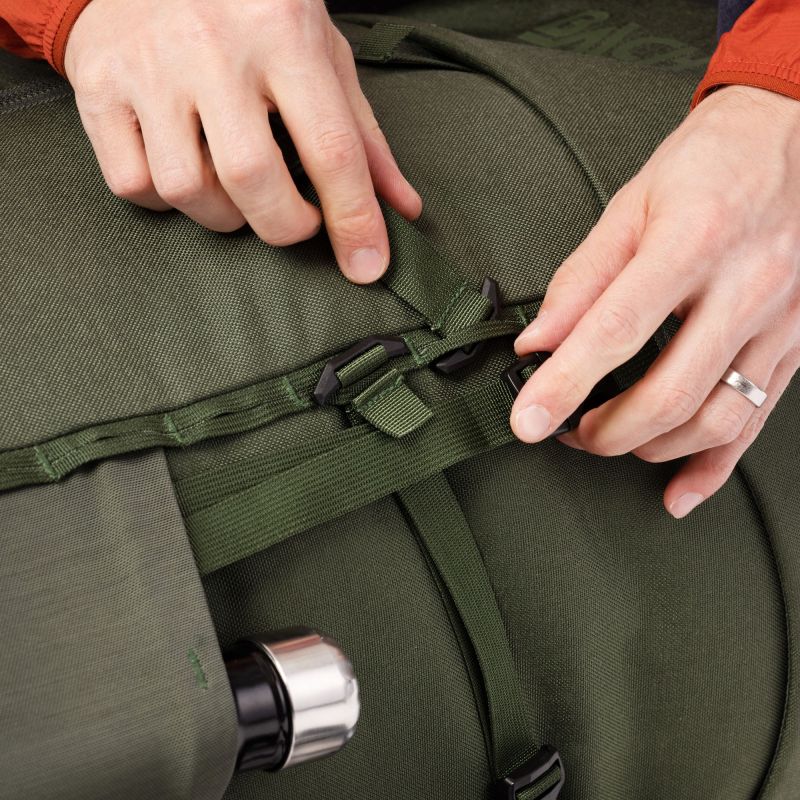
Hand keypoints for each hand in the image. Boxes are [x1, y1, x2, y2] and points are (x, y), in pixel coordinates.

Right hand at [63, 0, 421, 282]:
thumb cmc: (254, 14)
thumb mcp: (321, 55)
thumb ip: (363, 137)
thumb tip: (401, 210)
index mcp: (283, 34)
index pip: (330, 148)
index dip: (354, 219)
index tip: (367, 266)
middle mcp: (212, 48)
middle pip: (252, 180)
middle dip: (284, 225)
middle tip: (294, 216)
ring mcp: (148, 67)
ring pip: (187, 191)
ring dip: (224, 215)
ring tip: (236, 185)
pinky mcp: (98, 87)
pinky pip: (133, 184)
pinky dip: (165, 200)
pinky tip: (184, 168)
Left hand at [510, 85, 799, 517]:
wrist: (794, 135)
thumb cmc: (707, 164)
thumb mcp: (631, 205)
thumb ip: (581, 279)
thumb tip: (536, 342)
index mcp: (694, 241)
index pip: (617, 329)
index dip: (565, 383)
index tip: (526, 419)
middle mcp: (747, 286)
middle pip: (670, 392)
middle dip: (606, 430)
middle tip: (565, 431)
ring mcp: (780, 320)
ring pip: (715, 418)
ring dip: (649, 447)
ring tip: (605, 441)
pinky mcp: (795, 342)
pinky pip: (756, 421)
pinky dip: (713, 467)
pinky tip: (677, 493)